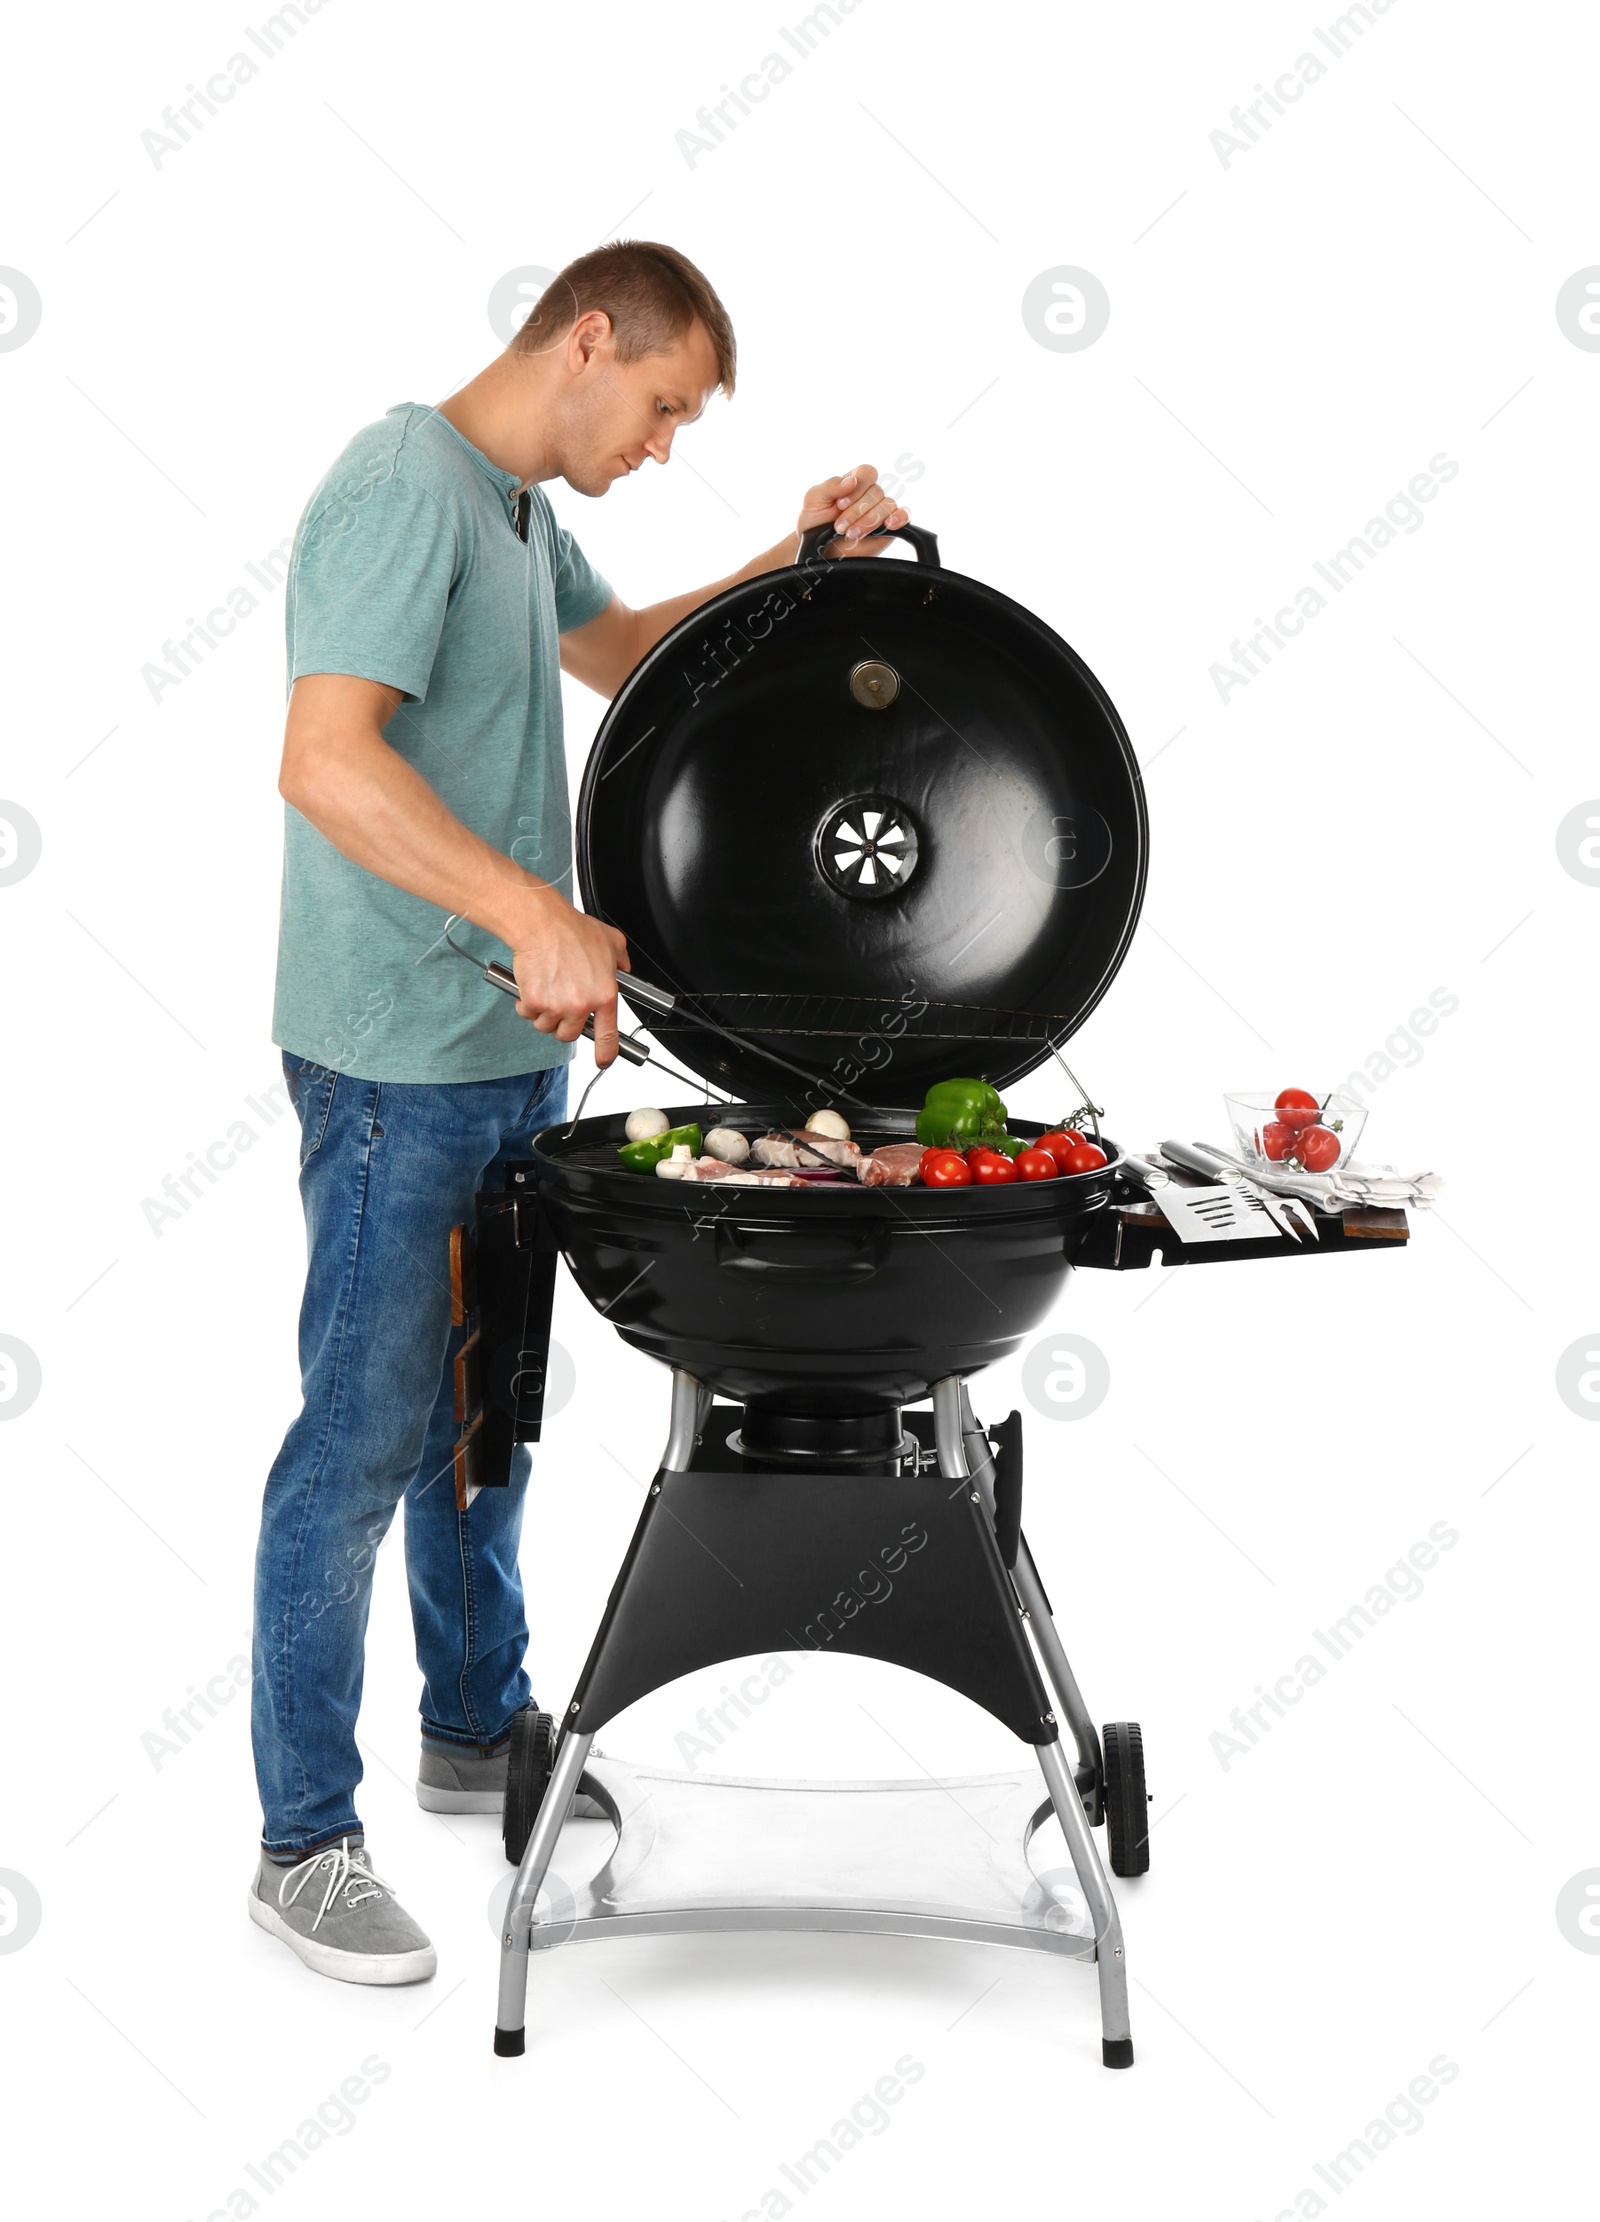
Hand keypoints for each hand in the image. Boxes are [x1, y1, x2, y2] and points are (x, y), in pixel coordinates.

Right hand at [507, 887, 630, 1065]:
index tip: (603, 1059)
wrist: (542, 923)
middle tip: (561, 1004)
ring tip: (547, 989)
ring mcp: (556, 1006)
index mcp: (604, 995)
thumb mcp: (612, 941)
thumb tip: (624, 968)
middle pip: (569, 1035)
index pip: (608, 1035)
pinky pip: (527, 1014)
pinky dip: (526, 1004)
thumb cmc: (573, 929)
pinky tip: (532, 985)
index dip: (605, 1053)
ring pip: (546, 1026)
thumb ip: (621, 959)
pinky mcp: (533, 1002)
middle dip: (563, 1023)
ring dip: (544, 1014)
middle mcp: (581, 1005)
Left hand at [795, 465, 908, 558]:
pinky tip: (889, 524)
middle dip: (856, 511)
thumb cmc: (815, 522)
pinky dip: (900, 518)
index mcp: (855, 482)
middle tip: (839, 527)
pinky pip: (904, 516)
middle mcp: (870, 495)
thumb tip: (851, 481)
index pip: (867, 473)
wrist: (818, 550)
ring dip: (868, 521)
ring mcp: (881, 511)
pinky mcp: (889, 528)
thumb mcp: (814, 499)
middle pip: (876, 492)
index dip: (857, 487)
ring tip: (851, 534)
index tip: (840, 504)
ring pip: (887, 505)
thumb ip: (830, 486)